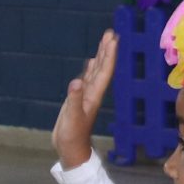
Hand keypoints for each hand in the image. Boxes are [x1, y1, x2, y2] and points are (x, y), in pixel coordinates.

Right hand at [51, 29, 119, 168]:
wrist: (71, 150)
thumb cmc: (72, 136)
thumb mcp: (72, 118)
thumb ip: (74, 100)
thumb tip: (76, 82)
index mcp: (93, 95)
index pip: (104, 71)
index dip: (109, 55)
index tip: (113, 39)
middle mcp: (92, 92)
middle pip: (102, 68)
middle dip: (106, 51)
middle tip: (111, 33)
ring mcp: (86, 95)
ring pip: (95, 71)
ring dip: (99, 56)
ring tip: (104, 41)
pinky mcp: (78, 99)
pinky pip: (86, 79)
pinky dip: (89, 69)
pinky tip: (90, 62)